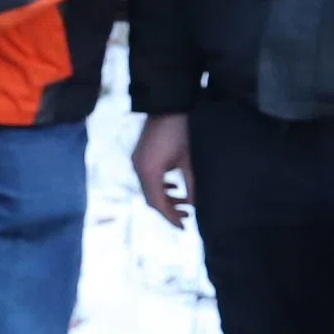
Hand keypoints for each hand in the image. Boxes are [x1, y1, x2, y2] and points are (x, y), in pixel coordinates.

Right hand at [131, 114, 192, 228]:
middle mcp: (139, 169)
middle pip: (152, 199)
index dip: (170, 217)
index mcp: (149, 171)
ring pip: (150, 190)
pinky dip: (161, 187)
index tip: (183, 226)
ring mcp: (138, 162)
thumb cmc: (180, 132)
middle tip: (187, 216)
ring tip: (184, 203)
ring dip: (166, 198)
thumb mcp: (188, 160)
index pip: (157, 203)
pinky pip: (148, 179)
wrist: (167, 106)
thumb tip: (195, 204)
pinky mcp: (140, 157)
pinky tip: (174, 186)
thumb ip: (191, 184)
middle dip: (169, 210)